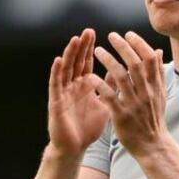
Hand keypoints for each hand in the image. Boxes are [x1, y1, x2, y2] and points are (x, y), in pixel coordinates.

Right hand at [47, 28, 109, 156]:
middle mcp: (73, 86)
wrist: (76, 147)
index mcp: (84, 85)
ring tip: (75, 40)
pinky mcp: (56, 102)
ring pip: (66, 69)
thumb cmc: (89, 126)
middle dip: (82, 46)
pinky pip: (56, 84)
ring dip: (70, 54)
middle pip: (76, 62)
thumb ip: (111, 87)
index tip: (97, 33)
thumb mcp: (105, 103)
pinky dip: (56, 72)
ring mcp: (63, 92)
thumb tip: (122, 71)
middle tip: (88, 31)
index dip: (91, 48)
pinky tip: (59, 60)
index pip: (87, 62)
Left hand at [92, 31, 168, 155]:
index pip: (149, 59)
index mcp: (155, 86)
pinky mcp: (122, 115)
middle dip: (123, 47)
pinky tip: (91, 76)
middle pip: (135, 64)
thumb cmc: (154, 118)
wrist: (152, 144)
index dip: (138, 44)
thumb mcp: (161, 94)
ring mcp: (134, 104)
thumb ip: (158, 72)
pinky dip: (100, 85)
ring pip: (121, 77)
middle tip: (111, 35)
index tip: (128, 34)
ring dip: (108, 61)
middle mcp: (146, 92)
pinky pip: (109, 97)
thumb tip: (158, 51)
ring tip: (97, 50)